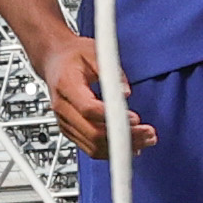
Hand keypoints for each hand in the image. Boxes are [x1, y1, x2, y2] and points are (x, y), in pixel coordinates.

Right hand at [35, 35, 155, 159]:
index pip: (88, 109)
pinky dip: (111, 150)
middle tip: (148, 134)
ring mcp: (64, 121)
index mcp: (66, 85)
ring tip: (146, 140)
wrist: (54, 60)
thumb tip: (125, 92)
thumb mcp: (95, 52)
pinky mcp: (70, 129)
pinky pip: (89, 147)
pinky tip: (131, 146)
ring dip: (121, 147)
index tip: (135, 119)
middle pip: (92, 133)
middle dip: (124, 137)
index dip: (113, 117)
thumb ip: (112, 72)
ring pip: (92, 145)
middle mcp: (62, 108)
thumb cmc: (74, 55)